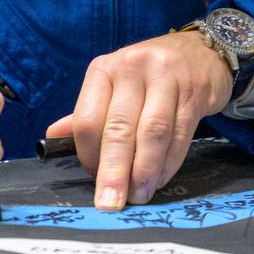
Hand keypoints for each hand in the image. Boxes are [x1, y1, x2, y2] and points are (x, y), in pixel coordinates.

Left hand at [47, 31, 231, 210]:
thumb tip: (52, 138)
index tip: (94, 179)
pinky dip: (169, 162)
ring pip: (152, 132)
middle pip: (119, 128)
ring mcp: (166, 77)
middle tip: (111, 202)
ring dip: (144, 170)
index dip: (89, 155)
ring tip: (140, 195)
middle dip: (114, 171)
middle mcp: (132, 68)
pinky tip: (161, 178)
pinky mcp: (194, 91)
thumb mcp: (114, 85)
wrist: (201, 51)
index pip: (88, 119)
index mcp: (104, 70)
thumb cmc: (149, 76)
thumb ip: (89, 113)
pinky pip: (180, 133)